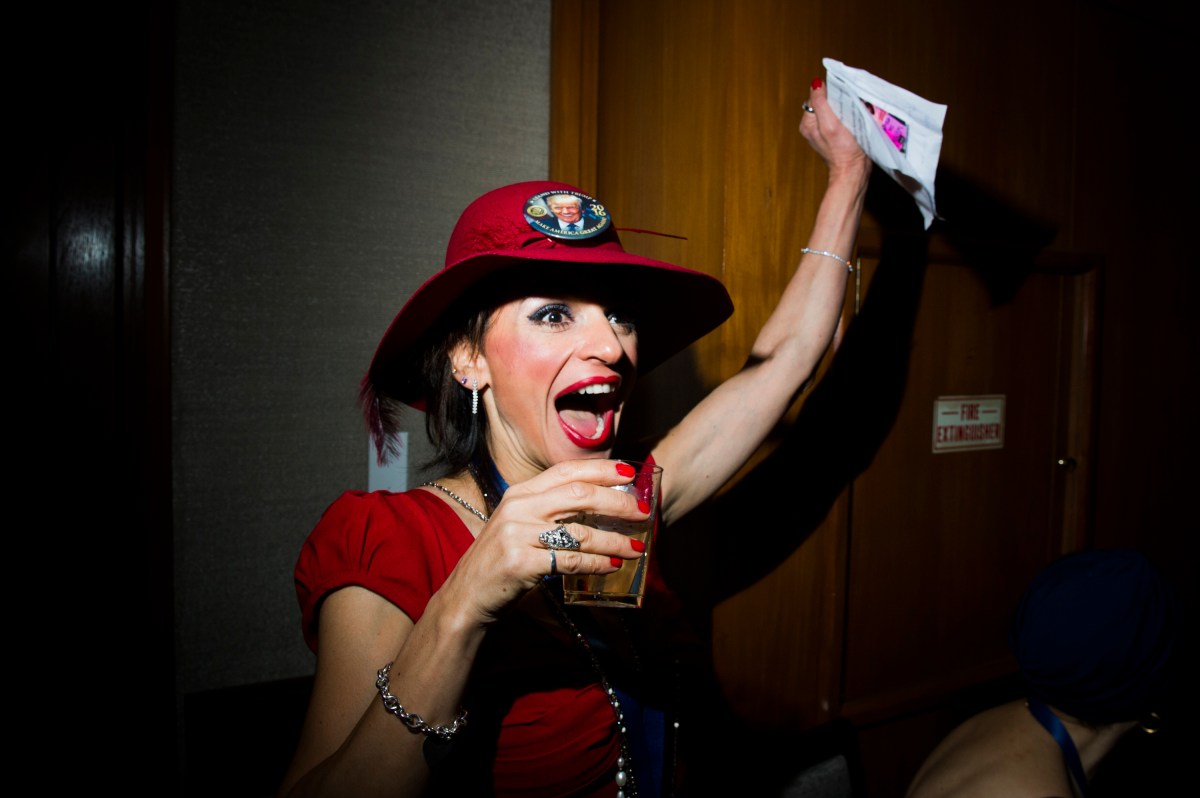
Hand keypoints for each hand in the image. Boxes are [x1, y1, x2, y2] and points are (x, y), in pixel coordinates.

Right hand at [441, 459, 648, 623]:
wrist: (467, 595)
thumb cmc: (501, 560)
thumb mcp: (520, 525)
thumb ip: (550, 511)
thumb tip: (600, 504)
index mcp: (520, 493)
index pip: (566, 471)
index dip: (602, 470)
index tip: (630, 474)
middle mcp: (518, 507)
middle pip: (579, 495)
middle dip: (617, 502)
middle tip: (643, 512)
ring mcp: (517, 534)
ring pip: (580, 531)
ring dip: (614, 540)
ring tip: (635, 548)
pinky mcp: (520, 562)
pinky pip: (570, 560)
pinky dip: (596, 563)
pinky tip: (612, 566)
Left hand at [799, 78, 869, 179]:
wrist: (853, 171)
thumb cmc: (842, 151)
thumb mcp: (830, 124)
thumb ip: (821, 103)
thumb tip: (815, 83)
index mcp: (808, 122)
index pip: (816, 96)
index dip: (829, 94)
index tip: (841, 98)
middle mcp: (813, 126)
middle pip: (825, 102)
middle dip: (837, 101)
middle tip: (848, 108)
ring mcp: (824, 131)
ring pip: (834, 109)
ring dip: (844, 108)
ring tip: (852, 115)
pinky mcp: (835, 135)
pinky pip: (840, 118)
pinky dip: (847, 116)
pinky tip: (853, 122)